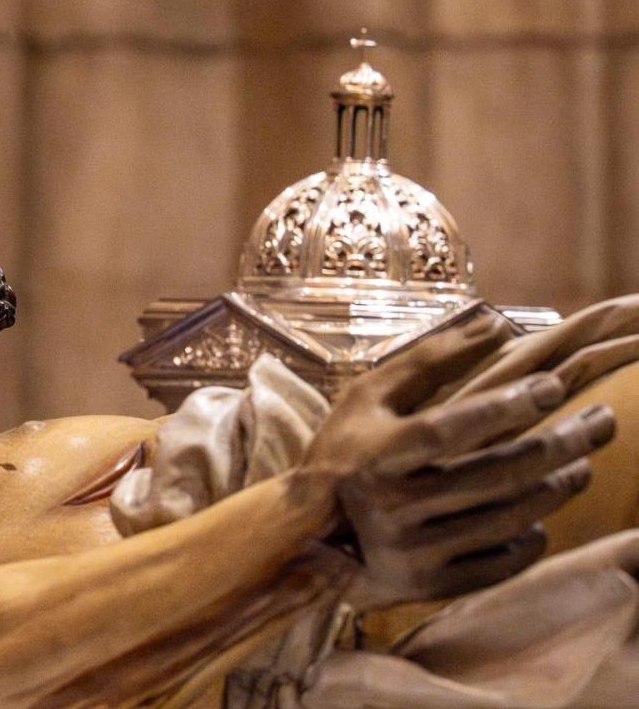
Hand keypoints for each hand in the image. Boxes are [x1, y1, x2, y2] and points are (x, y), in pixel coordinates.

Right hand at [303, 307, 618, 607]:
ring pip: (506, 519)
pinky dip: (530, 541)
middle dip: (559, 445)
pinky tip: (541, 519)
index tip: (553, 386)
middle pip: (494, 476)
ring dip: (555, 489)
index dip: (504, 408)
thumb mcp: (370, 397)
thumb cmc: (345, 451)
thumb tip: (495, 323)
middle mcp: (392, 507)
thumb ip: (429, 359)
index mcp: (375, 456)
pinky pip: (498, 565)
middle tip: (600, 423)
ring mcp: (411, 551)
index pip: (449, 430)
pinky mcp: (427, 585)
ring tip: (581, 464)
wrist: (308, 536)